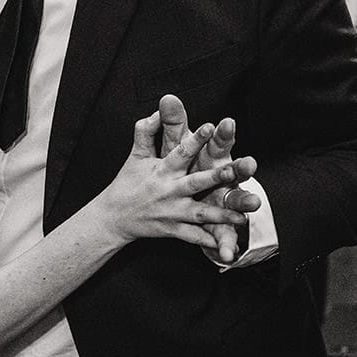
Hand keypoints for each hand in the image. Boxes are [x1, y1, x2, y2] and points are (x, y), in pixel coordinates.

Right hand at [102, 106, 256, 252]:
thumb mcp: (136, 155)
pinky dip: (209, 241)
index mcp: (161, 170)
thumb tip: (156, 111)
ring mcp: (172, 212)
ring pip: (200, 213)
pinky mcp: (172, 229)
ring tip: (242, 217)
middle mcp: (168, 190)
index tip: (211, 126)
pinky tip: (227, 246)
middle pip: (196, 182)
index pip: (180, 151)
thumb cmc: (127, 183)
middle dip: (216, 176)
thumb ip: (146, 131)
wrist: (113, 217)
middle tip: (235, 170)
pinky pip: (193, 236)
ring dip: (222, 215)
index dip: (196, 138)